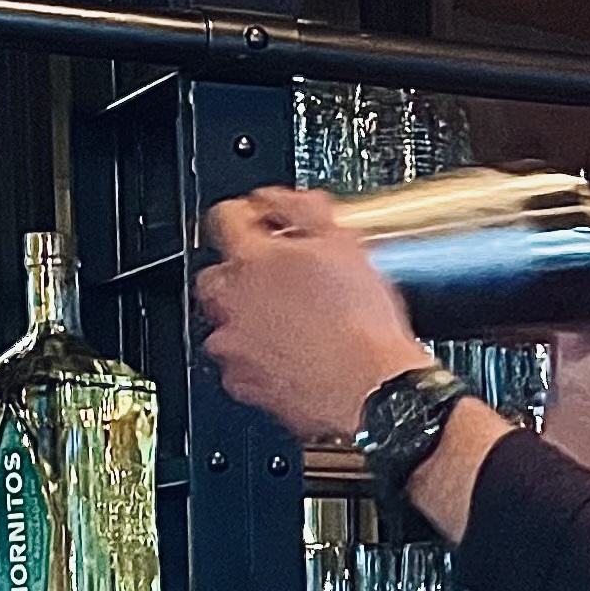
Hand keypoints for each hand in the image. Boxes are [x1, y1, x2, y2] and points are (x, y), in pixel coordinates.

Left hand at [196, 187, 427, 437]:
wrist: (372, 390)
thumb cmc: (363, 325)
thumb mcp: (345, 244)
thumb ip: (304, 209)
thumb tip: (281, 200)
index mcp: (252, 260)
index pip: (224, 219)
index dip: (248, 217)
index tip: (264, 225)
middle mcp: (231, 303)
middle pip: (216, 275)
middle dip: (243, 275)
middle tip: (281, 280)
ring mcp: (233, 346)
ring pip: (226, 323)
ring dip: (250, 319)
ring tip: (292, 324)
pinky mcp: (243, 385)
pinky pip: (239, 364)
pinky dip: (258, 359)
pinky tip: (292, 355)